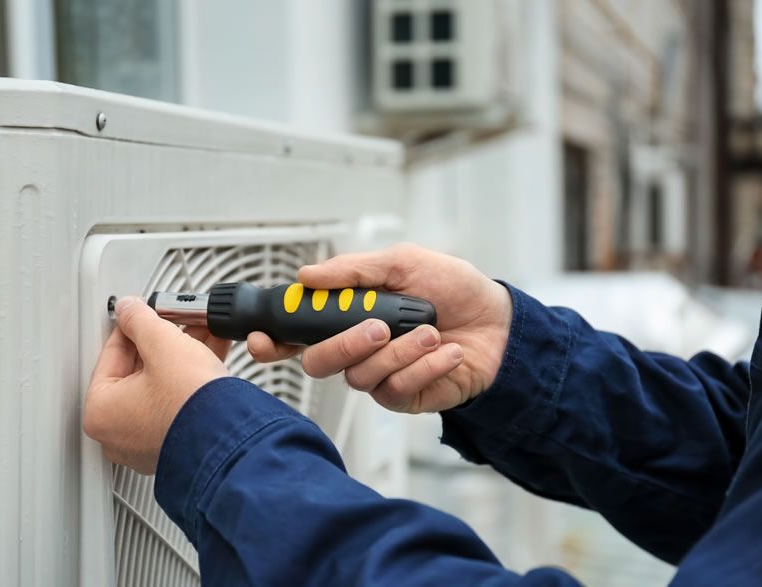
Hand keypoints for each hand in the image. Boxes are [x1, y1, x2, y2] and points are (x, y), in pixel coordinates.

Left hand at [83, 296, 230, 473]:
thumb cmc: (192, 405)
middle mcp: (119, 434)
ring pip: (160, 387)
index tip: (144, 314)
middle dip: (163, 342)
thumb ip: (141, 320)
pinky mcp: (176, 445)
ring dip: (181, 357)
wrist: (231, 439)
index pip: (111, 354)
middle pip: (137, 372)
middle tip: (177, 323)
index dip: (132, 326)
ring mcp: (147, 443)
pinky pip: (177, 404)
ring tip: (201, 335)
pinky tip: (210, 356)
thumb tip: (129, 309)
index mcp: (101, 412)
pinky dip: (191, 381)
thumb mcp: (164, 344)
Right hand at [247, 244, 512, 412]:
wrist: (500, 324)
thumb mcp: (404, 262)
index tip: (261, 337)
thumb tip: (307, 275)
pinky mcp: (405, 397)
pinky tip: (447, 351)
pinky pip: (396, 389)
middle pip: (318, 363)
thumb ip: (354, 271)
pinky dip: (424, 366)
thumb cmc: (454, 290)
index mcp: (349, 315)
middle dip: (344, 344)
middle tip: (377, 326)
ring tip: (431, 331)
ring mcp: (380, 375)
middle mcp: (357, 348)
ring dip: (400, 352)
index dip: (272, 339)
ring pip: (360, 376)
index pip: (296, 333)